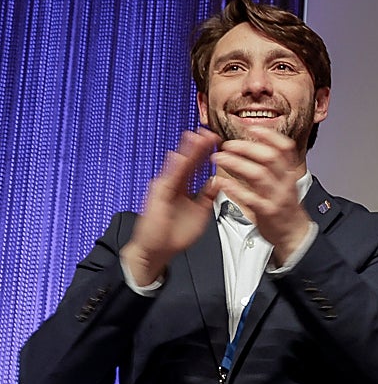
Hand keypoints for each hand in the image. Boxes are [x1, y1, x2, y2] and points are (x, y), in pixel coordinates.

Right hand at [122, 130, 221, 284]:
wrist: (155, 251)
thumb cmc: (173, 236)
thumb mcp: (199, 215)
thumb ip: (207, 198)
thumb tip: (217, 184)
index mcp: (182, 188)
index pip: (196, 167)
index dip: (205, 154)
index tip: (217, 141)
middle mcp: (172, 185)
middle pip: (187, 162)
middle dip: (198, 147)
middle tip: (209, 132)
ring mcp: (164, 189)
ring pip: (177, 167)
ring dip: (186, 152)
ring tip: (196, 138)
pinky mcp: (157, 197)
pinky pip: (167, 181)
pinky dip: (173, 170)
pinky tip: (179, 158)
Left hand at [211, 127, 312, 263]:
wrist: (294, 235)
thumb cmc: (285, 208)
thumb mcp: (285, 184)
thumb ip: (274, 168)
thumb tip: (257, 148)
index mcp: (289, 174)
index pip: (285, 148)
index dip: (270, 136)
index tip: (253, 128)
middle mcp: (285, 183)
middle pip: (270, 157)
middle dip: (247, 147)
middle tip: (228, 144)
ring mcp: (277, 197)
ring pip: (259, 175)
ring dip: (237, 163)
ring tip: (219, 158)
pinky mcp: (267, 212)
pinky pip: (250, 198)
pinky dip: (234, 188)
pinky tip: (221, 182)